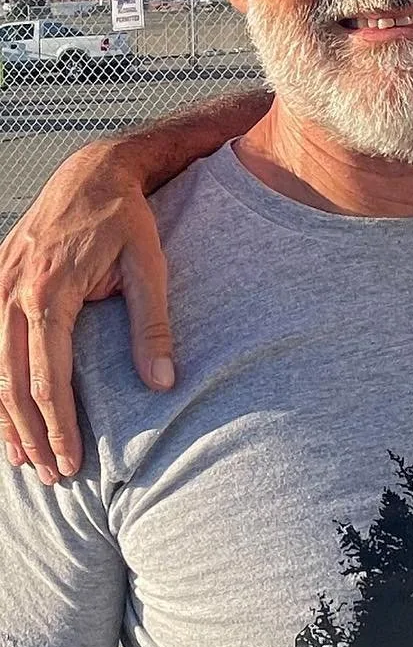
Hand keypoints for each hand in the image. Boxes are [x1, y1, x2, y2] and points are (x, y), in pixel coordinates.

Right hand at [0, 146, 173, 482]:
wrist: (93, 171)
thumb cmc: (126, 220)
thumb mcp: (151, 266)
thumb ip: (153, 326)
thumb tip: (162, 384)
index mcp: (50, 291)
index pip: (47, 377)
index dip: (58, 424)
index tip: (71, 461)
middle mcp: (13, 291)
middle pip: (11, 381)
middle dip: (30, 433)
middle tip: (52, 474)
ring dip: (4, 417)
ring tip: (24, 459)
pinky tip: (3, 413)